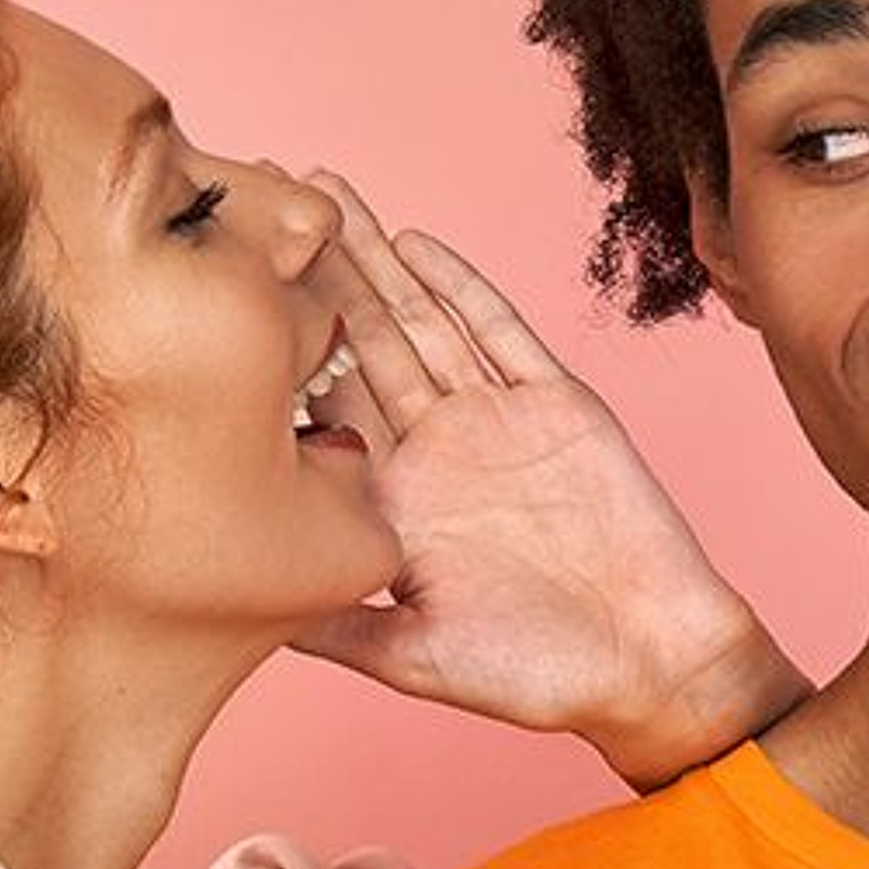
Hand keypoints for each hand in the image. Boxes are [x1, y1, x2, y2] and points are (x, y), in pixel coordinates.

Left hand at [293, 174, 802, 785]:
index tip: (217, 301)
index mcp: (396, 503)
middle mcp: (438, 450)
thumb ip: (337, 627)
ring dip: (376, 259)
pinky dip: (460, 288)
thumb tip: (242, 617)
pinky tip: (416, 245)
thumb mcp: (416, 660)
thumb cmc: (538, 676)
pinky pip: (500, 333)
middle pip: (363, 343)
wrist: (650, 662)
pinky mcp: (556, 405)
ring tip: (324, 192)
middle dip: (315, 274)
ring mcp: (496, 421)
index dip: (273, 355)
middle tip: (258, 198)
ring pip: (423, 320)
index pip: (321, 412)